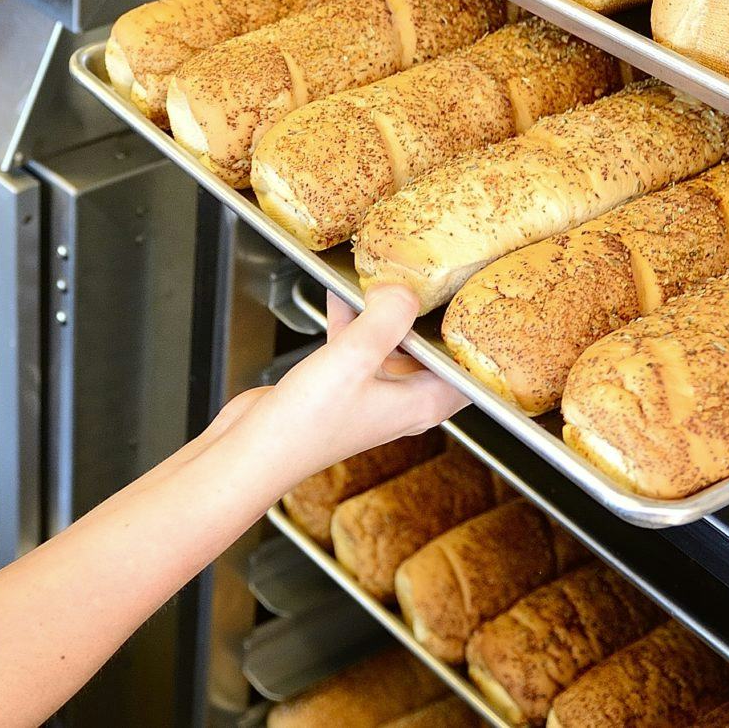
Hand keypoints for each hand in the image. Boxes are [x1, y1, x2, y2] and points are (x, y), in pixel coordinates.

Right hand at [236, 285, 465, 485]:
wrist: (255, 450)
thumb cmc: (306, 425)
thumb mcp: (353, 358)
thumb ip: (386, 318)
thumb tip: (406, 290)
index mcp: (422, 403)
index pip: (468, 368)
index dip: (472, 335)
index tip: (472, 298)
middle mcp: (402, 402)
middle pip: (431, 350)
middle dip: (428, 315)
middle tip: (431, 278)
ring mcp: (371, 395)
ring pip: (392, 343)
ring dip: (387, 312)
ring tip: (385, 277)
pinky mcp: (341, 386)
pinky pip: (358, 344)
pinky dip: (353, 319)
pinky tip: (342, 292)